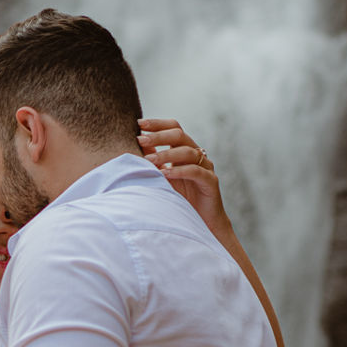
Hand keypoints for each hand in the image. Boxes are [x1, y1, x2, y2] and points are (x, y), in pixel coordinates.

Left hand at [140, 117, 230, 237]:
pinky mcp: (210, 181)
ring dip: (166, 155)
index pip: (174, 128)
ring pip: (188, 152)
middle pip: (180, 135)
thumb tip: (136, 143)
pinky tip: (165, 174)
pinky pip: (196, 171)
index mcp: (184, 150)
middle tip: (141, 139)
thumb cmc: (180, 199)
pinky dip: (179, 171)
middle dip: (159, 136)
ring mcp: (205, 167)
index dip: (158, 124)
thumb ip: (153, 160)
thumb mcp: (162, 177)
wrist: (201, 222)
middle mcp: (197, 155)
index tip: (139, 124)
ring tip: (149, 160)